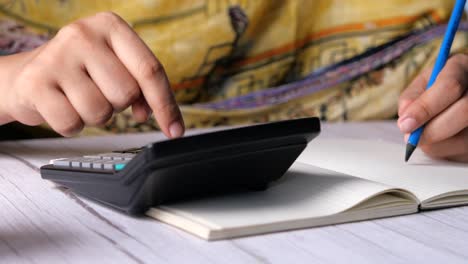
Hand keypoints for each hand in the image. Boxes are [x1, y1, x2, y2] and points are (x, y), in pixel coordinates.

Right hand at [0, 12, 183, 137]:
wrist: (27, 76)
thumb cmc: (80, 73)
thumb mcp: (114, 68)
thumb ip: (142, 86)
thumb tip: (161, 117)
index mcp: (111, 26)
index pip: (150, 69)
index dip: (165, 105)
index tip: (175, 130)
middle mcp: (84, 34)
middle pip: (126, 93)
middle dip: (117, 105)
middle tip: (98, 93)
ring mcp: (57, 56)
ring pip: (101, 112)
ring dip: (94, 116)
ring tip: (78, 99)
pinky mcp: (35, 82)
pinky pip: (72, 123)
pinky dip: (72, 126)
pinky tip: (62, 107)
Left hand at [398, 53, 467, 161]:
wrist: (459, 93)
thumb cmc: (435, 87)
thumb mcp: (419, 85)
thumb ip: (410, 99)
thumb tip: (406, 121)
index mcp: (462, 66)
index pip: (449, 86)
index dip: (425, 108)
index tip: (405, 125)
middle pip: (465, 111)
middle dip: (433, 130)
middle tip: (412, 139)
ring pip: (466, 136)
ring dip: (438, 143)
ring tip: (423, 138)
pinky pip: (464, 149)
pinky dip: (447, 150)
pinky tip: (440, 140)